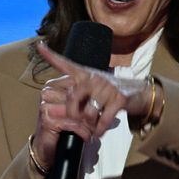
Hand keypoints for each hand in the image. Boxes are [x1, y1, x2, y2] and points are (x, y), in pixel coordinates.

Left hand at [31, 41, 152, 169]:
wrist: (139, 93)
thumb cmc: (111, 93)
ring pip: (89, 111)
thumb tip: (58, 110)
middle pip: (73, 97)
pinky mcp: (119, 98)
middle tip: (77, 122)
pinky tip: (98, 133)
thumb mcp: (94, 89)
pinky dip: (99, 129)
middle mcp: (94, 77)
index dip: (51, 55)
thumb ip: (77, 96)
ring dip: (88, 124)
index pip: (65, 64)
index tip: (39, 45)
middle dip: (72, 114)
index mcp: (85, 74)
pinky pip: (104, 118)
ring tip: (90, 128)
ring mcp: (107, 87)